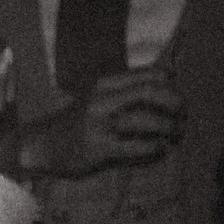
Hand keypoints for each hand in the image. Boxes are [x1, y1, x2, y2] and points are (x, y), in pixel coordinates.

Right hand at [19, 68, 182, 176]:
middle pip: (150, 91)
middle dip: (175, 103)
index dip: (171, 86)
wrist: (41, 145)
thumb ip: (128, 89)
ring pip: (146, 119)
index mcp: (105, 84)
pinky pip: (137, 146)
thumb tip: (170, 77)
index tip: (176, 100)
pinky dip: (154, 148)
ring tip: (174, 135)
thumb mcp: (98, 97)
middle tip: (182, 117)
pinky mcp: (98, 147)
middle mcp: (101, 99)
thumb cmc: (77, 123)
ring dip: (169, 128)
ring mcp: (98, 124)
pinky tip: (158, 149)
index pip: (150, 74)